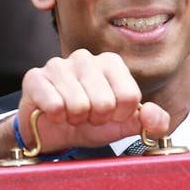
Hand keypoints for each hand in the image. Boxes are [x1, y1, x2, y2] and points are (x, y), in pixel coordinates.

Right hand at [16, 50, 169, 152]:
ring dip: (75, 120)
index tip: (109, 115)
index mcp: (111, 63)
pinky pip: (55, 106)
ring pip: (79, 106)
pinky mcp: (34, 77)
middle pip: (105, 103)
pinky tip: (52, 113)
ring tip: (70, 114)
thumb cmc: (87, 123)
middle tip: (87, 116)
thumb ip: (149, 123)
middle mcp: (85, 57)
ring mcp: (58, 65)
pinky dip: (56, 119)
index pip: (130, 97)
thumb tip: (155, 118)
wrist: (50, 132)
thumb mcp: (122, 126)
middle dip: (96, 119)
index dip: (119, 116)